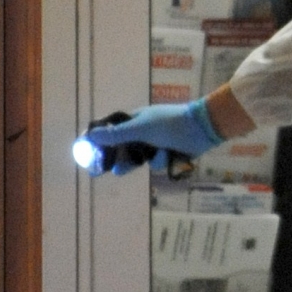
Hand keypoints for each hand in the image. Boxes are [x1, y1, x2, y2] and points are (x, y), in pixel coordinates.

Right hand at [74, 98, 220, 176]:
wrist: (202, 128)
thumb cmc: (170, 124)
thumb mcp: (141, 129)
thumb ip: (117, 134)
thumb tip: (91, 135)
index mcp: (134, 120)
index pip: (111, 132)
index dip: (100, 143)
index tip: (88, 156)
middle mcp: (143, 131)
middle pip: (123, 149)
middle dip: (119, 160)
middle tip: (109, 171)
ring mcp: (156, 142)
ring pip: (140, 159)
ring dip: (145, 160)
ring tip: (137, 163)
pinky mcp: (168, 152)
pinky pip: (157, 162)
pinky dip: (163, 160)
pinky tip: (171, 154)